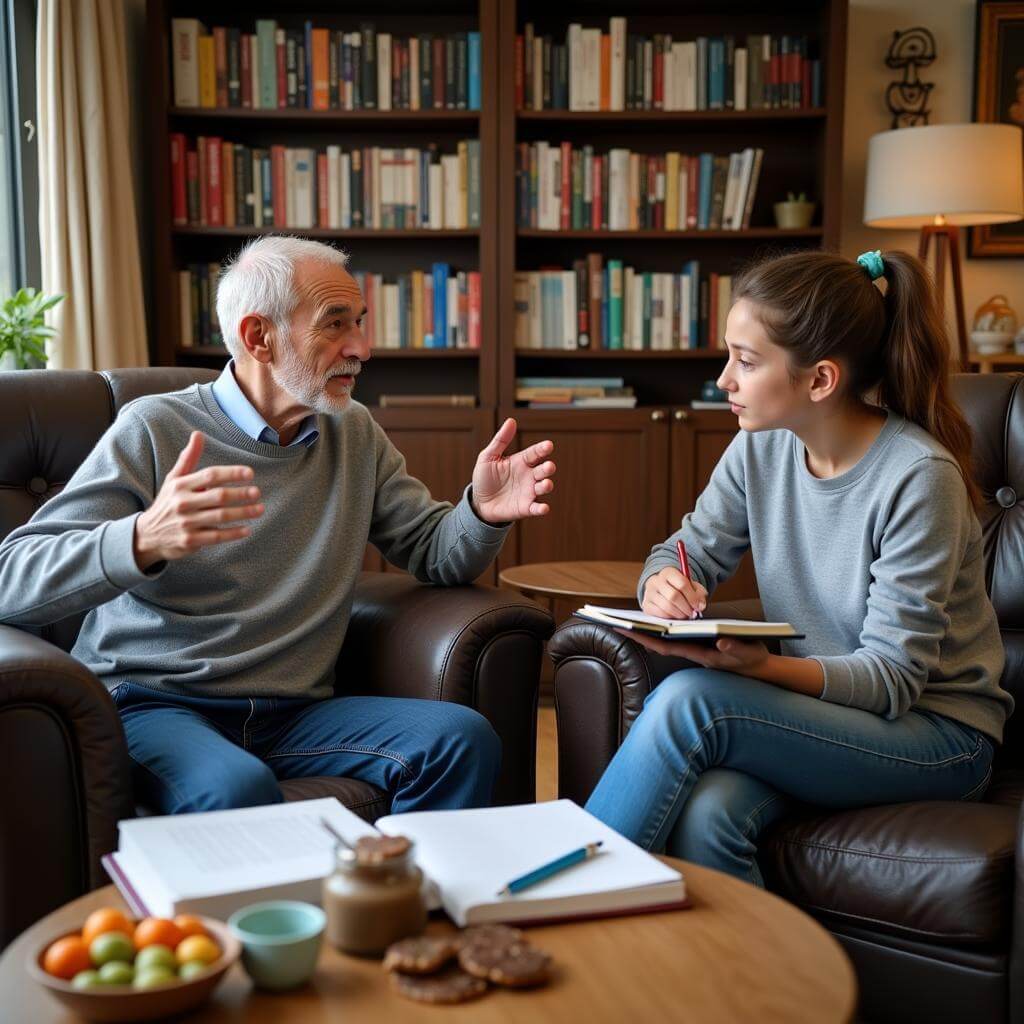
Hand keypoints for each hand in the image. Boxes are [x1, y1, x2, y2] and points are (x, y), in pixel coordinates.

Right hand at [133, 432, 263, 570]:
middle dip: (240, 493)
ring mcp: (186, 523)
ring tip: (260, 509)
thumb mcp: (174, 479)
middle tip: (257, 492)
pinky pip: (216, 536)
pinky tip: (247, 529)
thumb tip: (198, 434)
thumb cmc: (168, 502)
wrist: (147, 535)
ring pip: (220, 516)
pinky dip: (233, 533)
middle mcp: (182, 502)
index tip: (250, 473)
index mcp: (181, 485)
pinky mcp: (189, 541)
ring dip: (243, 512)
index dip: (231, 473)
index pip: (210, 475)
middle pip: (218, 496)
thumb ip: (188, 458)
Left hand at [471, 418, 554, 523]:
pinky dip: (541, 509)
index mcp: (521, 462)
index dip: (542, 449)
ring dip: (547, 485)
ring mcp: (528, 492)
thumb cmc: (485, 478)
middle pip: (543, 470)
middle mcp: (528, 476)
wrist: (479, 502)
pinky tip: (544, 508)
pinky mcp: (525, 507)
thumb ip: (500, 440)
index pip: (535, 453)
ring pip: (543, 487)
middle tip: (548, 466)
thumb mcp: (488, 457)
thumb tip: (511, 420)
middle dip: (548, 468)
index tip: (548, 445)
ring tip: (545, 484)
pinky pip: (536, 508)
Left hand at [614, 628, 769, 673]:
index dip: (647, 638)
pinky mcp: (699, 645)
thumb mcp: (747, 654)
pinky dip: (663, 629)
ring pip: (666, 640)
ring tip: (628, 619)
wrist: (759, 668)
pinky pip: (676, 637)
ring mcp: (694, 649)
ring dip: (648, 631)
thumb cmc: (751, 660)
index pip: (667, 646)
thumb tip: (721, 644)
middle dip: (639, 633)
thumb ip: (735, 650)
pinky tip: (653, 622)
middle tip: (617, 622)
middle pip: (660, 643)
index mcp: (699, 654)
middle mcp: (692, 652)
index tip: (629, 629)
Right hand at [642, 566, 707, 619]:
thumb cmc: (678, 588)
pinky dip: (670, 616)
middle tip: (692, 613)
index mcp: (668, 572)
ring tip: (684, 614)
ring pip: (667, 606)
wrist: (661, 590)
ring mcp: (649, 592)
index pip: (682, 583)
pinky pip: (660, 613)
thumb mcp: (691, 586)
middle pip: (674, 596)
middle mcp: (656, 580)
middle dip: (686, 607)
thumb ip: (699, 593)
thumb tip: (700, 606)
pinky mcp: (646, 604)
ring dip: (679, 613)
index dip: (692, 597)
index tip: (698, 606)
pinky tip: (675, 615)